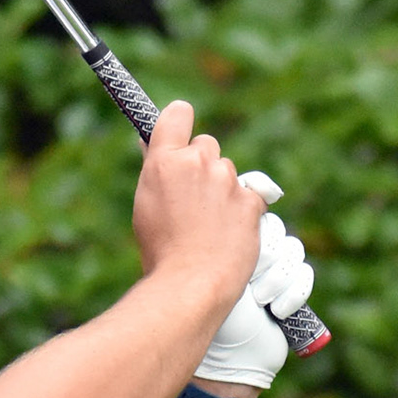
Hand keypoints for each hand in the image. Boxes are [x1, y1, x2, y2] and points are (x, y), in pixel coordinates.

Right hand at [132, 101, 263, 302]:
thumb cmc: (161, 251)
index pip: (178, 114)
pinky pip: (251, 194)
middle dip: (202, 164)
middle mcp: (198, 162)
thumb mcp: (146, 205)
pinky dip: (244, 208)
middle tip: (193, 198)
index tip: (182, 133)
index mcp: (165, 160)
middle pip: (207, 145)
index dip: (180, 120)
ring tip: (210, 224)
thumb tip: (156, 149)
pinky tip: (230, 231)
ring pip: (228, 171)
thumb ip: (156, 172)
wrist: (190, 284)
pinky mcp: (251, 200)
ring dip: (223, 189)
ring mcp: (227, 180)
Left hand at [194, 180, 313, 390]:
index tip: (244, 242)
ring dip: (274, 279)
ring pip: (292, 252)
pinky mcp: (292, 292)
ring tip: (256, 299)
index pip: (254, 211)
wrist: (221, 354)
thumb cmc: (202, 305)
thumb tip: (222, 188)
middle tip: (245, 279)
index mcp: (228, 239)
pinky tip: (272, 311)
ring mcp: (274, 272)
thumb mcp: (198, 257)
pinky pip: (304, 275)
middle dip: (261, 257)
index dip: (253, 225)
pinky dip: (289, 295)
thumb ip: (206, 223)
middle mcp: (252, 252)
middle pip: (275, 230)